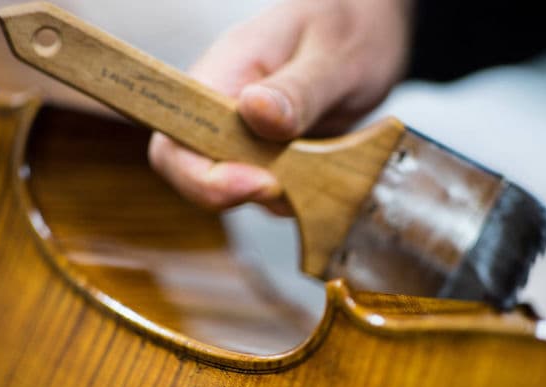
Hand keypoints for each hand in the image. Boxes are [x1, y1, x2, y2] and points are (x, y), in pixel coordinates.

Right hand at [148, 0, 412, 213]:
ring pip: (238, 191)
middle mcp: (223, 111)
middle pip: (195, 175)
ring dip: (281, 196)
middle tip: (293, 188)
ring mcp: (244, 139)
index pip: (176, 140)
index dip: (203, 176)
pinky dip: (300, 195)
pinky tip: (330, 167)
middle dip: (241, 193)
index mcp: (224, 75)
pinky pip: (272, 194)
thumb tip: (255, 110)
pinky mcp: (269, 158)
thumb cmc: (347, 30)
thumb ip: (297, 89)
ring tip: (327, 165)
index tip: (262, 181)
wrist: (369, 31)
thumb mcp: (333, 56)